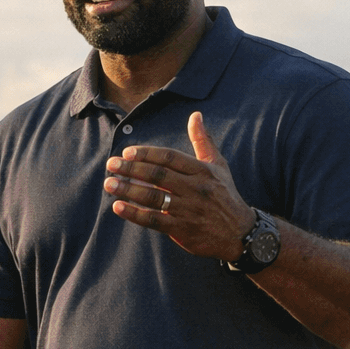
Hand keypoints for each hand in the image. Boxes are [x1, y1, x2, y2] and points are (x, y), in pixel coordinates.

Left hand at [104, 110, 255, 260]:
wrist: (240, 233)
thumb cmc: (225, 195)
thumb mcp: (218, 165)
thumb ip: (203, 140)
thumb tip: (196, 115)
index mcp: (202, 171)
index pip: (169, 157)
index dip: (147, 153)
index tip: (127, 152)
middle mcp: (195, 189)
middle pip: (158, 175)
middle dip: (131, 169)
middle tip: (111, 164)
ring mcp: (189, 209)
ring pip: (153, 197)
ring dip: (128, 190)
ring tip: (109, 184)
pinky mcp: (183, 229)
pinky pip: (154, 220)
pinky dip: (134, 214)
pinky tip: (118, 207)